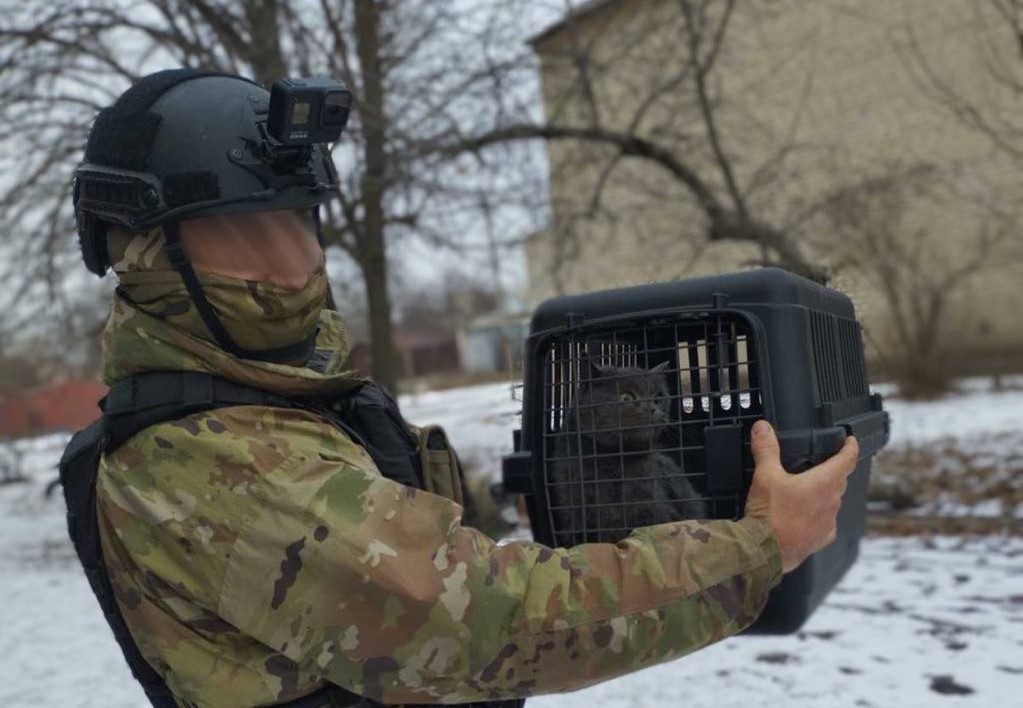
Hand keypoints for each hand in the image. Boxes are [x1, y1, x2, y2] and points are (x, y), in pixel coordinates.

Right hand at [743, 420, 858, 573]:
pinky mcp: (820, 539)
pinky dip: (819, 516)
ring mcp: (828, 523)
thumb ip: (766, 449)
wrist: (765, 552)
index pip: (847, 460)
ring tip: (810, 489)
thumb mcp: (765, 475)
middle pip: (840, 481)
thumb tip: (763, 428)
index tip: (851, 441)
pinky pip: (826, 523)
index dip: (850, 448)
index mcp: (824, 483)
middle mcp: (831, 503)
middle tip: (824, 463)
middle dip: (834, 470)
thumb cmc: (770, 515)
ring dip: (825, 494)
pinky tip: (805, 515)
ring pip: (833, 502)